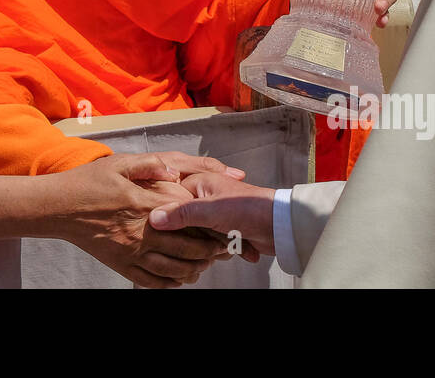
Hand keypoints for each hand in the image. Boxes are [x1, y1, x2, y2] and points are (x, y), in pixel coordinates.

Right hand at [45, 152, 246, 287]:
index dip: (207, 222)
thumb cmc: (88, 181)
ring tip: (205, 265)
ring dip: (193, 269)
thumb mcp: (119, 163)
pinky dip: (169, 283)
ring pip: (171, 269)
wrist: (58, 207)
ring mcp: (129, 251)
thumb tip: (176, 171)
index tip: (221, 223)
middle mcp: (139, 231)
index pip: (186, 217)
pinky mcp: (120, 264)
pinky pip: (150, 281)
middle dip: (208, 251)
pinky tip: (179, 279)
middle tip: (221, 249)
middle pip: (184, 247)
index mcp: (143, 204)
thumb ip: (150, 164)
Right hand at [150, 171, 276, 261]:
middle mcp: (205, 196)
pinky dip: (220, 249)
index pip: (171, 198)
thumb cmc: (249, 208)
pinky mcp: (225, 229)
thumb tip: (154, 219)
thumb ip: (182, 214)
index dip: (168, 216)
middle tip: (203, 240)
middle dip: (193, 235)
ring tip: (222, 245)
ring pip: (197, 233)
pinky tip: (231, 251)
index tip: (163, 230)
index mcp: (200, 182)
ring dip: (209, 244)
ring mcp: (215, 213)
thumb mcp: (210, 210)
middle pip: (183, 219)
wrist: (280, 225)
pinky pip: (211, 241)